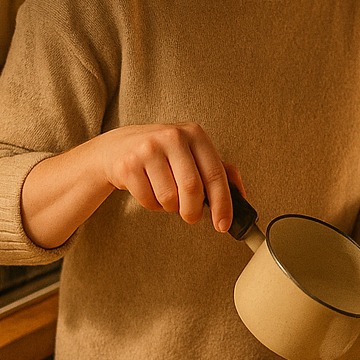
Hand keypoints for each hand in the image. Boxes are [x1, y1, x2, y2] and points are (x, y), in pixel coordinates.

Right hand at [22, 122, 241, 248]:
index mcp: (195, 134)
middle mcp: (173, 137)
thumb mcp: (193, 153)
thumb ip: (219, 171)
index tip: (224, 224)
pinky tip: (149, 189)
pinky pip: (148, 200)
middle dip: (193, 211)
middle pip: (192, 189)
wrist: (118, 146)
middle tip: (191, 216)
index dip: (223, 204)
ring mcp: (148, 149)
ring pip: (169, 198)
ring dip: (170, 207)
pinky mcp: (128, 164)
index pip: (215, 174)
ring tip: (166, 194)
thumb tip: (242, 197)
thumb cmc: (165, 153)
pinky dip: (152, 204)